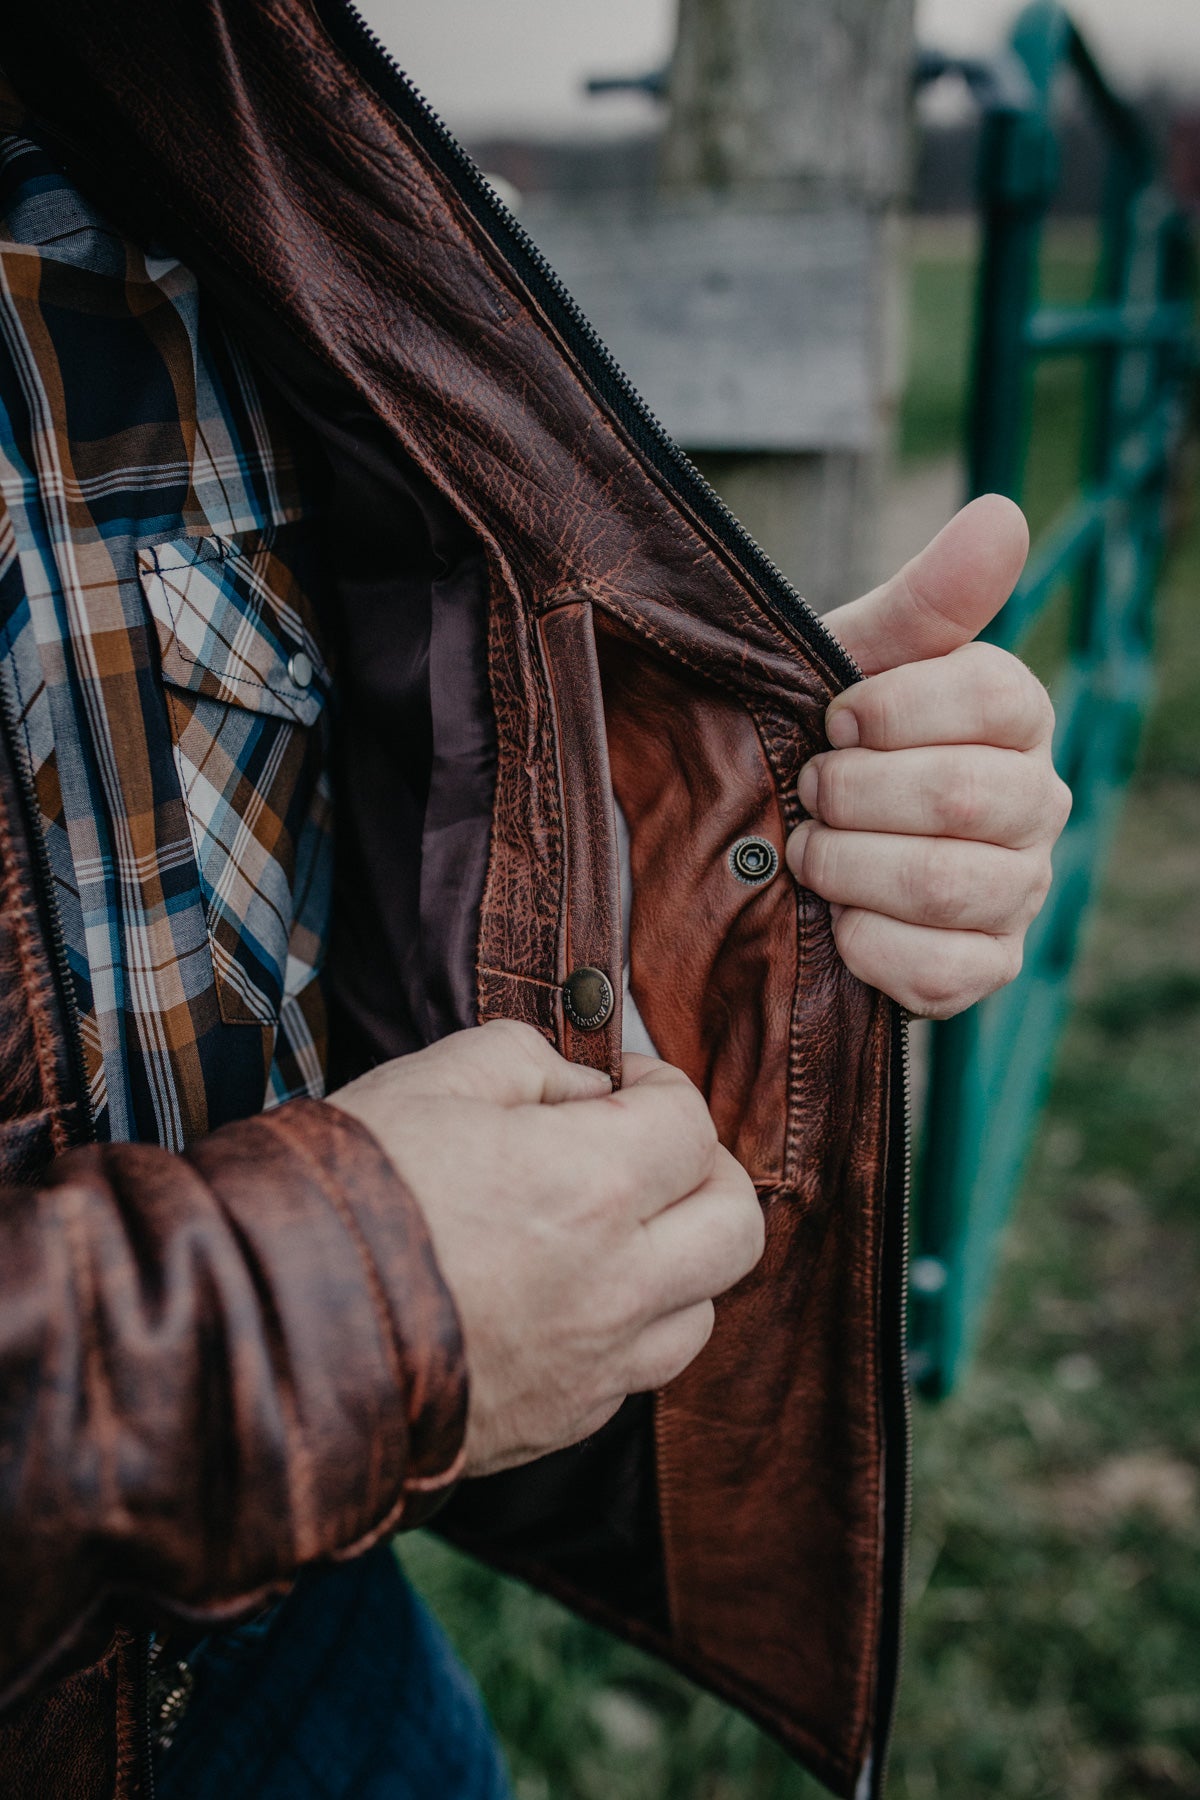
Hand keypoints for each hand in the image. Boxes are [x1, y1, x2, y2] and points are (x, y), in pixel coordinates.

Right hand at [330, 1022, 763, 1476]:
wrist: (263, 1334)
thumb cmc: (342, 1195)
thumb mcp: (433, 1078)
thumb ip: (531, 1060)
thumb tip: (584, 1088)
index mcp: (594, 1187)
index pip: (691, 1124)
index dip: (661, 1086)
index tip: (621, 1084)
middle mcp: (616, 1286)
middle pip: (736, 1226)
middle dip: (704, 1173)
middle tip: (649, 1151)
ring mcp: (592, 1367)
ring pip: (701, 1311)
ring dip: (677, 1260)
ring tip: (613, 1231)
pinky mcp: (559, 1425)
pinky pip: (635, 1374)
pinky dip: (624, 1329)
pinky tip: (564, 1297)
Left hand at [787, 494, 1071, 1017]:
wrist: (782, 835)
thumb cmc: (827, 737)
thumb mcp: (853, 658)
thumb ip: (926, 598)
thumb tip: (1003, 515)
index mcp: (1015, 714)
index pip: (993, 697)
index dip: (892, 710)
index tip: (832, 716)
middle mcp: (1035, 802)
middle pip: (966, 800)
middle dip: (856, 795)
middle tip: (806, 788)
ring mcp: (1018, 891)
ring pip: (949, 887)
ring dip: (851, 869)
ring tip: (806, 852)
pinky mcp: (987, 966)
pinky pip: (944, 971)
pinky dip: (869, 947)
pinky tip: (835, 924)